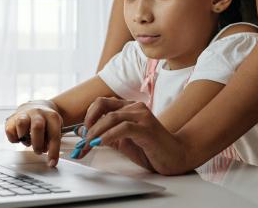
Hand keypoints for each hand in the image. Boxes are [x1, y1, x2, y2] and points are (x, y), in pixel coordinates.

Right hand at [4, 102, 62, 166]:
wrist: (36, 106)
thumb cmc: (46, 122)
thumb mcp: (55, 128)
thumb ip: (52, 142)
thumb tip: (50, 160)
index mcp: (51, 116)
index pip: (53, 134)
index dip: (53, 151)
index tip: (52, 163)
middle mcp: (37, 113)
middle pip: (37, 127)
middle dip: (38, 144)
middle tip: (38, 151)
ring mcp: (24, 114)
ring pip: (21, 124)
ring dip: (25, 138)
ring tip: (28, 141)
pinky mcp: (11, 119)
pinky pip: (10, 131)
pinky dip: (15, 139)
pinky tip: (20, 138)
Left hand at [73, 97, 192, 174]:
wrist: (175, 156)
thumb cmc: (150, 149)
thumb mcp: (122, 142)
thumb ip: (105, 135)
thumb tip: (82, 133)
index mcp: (129, 107)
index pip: (101, 102)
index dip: (88, 116)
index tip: (82, 134)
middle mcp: (135, 107)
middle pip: (103, 106)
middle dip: (88, 124)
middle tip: (82, 142)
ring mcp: (142, 116)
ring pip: (111, 117)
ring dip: (95, 132)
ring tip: (88, 145)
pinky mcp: (147, 128)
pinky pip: (123, 128)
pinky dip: (108, 136)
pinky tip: (101, 144)